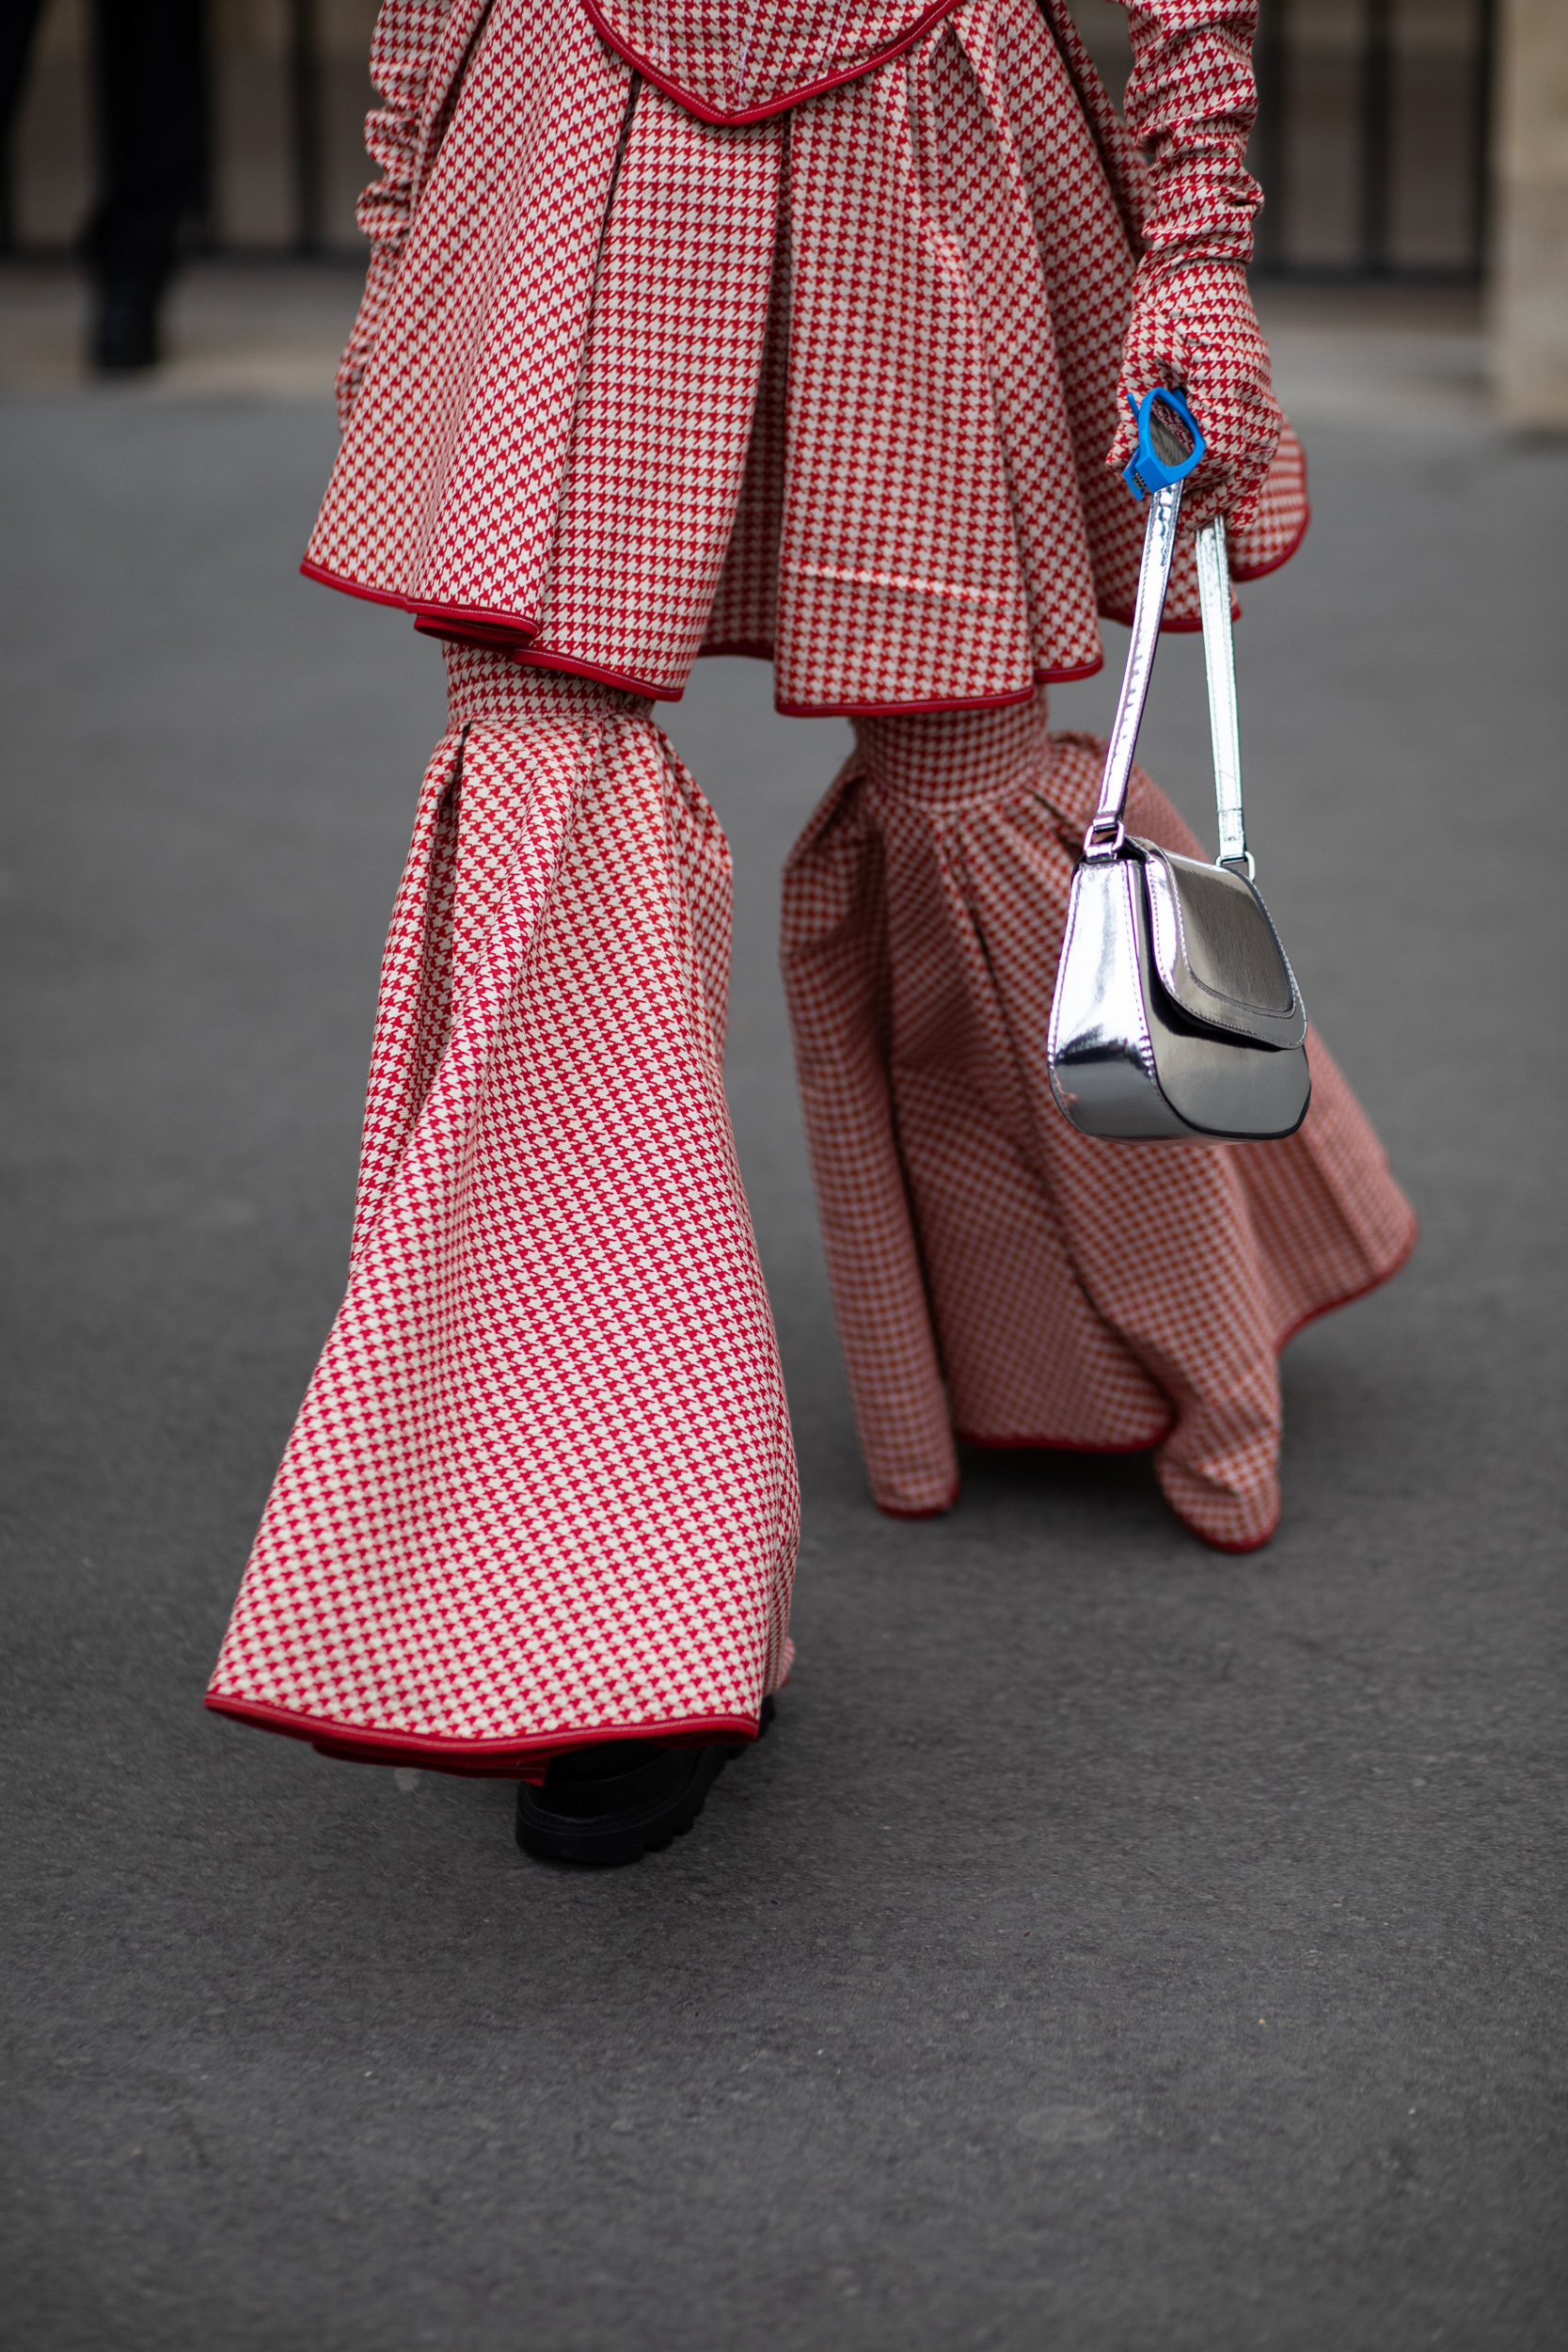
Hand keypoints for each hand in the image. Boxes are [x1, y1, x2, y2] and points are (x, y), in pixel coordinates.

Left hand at [1108, 262, 1283, 532]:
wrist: (1200, 260)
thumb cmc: (1166, 303)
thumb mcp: (1138, 359)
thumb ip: (1135, 414)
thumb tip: (1124, 464)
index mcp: (1225, 377)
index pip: (1214, 451)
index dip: (1186, 478)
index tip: (1159, 490)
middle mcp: (1252, 388)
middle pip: (1240, 466)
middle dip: (1208, 500)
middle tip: (1178, 524)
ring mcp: (1261, 390)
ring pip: (1255, 462)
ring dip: (1230, 496)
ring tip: (1200, 522)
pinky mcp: (1259, 391)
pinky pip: (1261, 447)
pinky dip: (1249, 481)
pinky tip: (1241, 516)